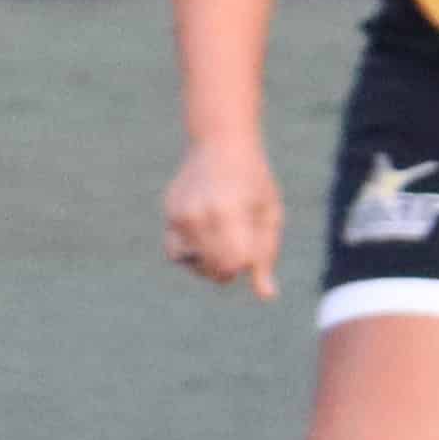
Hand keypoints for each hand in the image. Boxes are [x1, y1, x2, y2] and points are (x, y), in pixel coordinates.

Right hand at [164, 134, 287, 297]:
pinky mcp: (169, 215)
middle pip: (215, 269)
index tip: (254, 248)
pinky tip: (205, 236)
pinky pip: (177, 252)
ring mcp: (180, 216)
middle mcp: (199, 215)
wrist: (220, 143)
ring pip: (194, 265)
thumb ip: (266, 255)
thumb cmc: (253, 180)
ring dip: (210, 264)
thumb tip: (266, 296)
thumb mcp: (269, 213)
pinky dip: (192, 254)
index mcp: (228, 213)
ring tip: (222, 241)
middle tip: (240, 245)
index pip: (236, 264)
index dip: (248, 263)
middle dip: (231, 268)